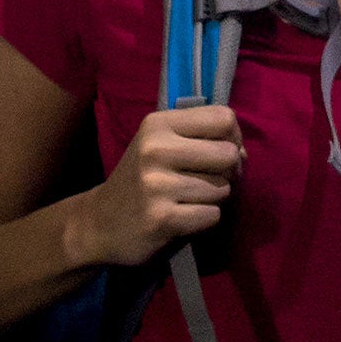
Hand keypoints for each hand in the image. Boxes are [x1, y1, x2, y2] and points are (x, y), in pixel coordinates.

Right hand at [72, 105, 243, 267]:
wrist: (98, 223)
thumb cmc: (140, 179)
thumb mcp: (161, 144)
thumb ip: (203, 138)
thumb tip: (242, 153)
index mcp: (158, 124)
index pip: (224, 118)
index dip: (233, 138)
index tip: (218, 153)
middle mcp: (156, 150)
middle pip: (229, 155)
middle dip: (228, 172)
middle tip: (209, 181)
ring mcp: (157, 185)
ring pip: (223, 188)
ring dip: (214, 199)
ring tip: (188, 200)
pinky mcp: (162, 218)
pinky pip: (212, 215)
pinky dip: (204, 220)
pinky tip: (182, 218)